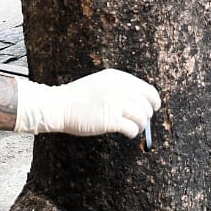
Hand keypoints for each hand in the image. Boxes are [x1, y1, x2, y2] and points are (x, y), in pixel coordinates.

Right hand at [15, 69, 159, 137]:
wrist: (57, 105)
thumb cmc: (78, 98)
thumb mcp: (100, 84)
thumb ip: (120, 90)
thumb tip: (142, 106)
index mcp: (117, 78)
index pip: (147, 90)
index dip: (153, 101)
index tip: (153, 108)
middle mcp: (119, 88)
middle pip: (146, 105)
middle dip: (146, 115)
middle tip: (140, 122)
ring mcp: (115, 103)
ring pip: (142, 117)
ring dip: (140, 125)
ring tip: (133, 128)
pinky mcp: (110, 119)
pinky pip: (132, 128)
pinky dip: (133, 132)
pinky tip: (127, 133)